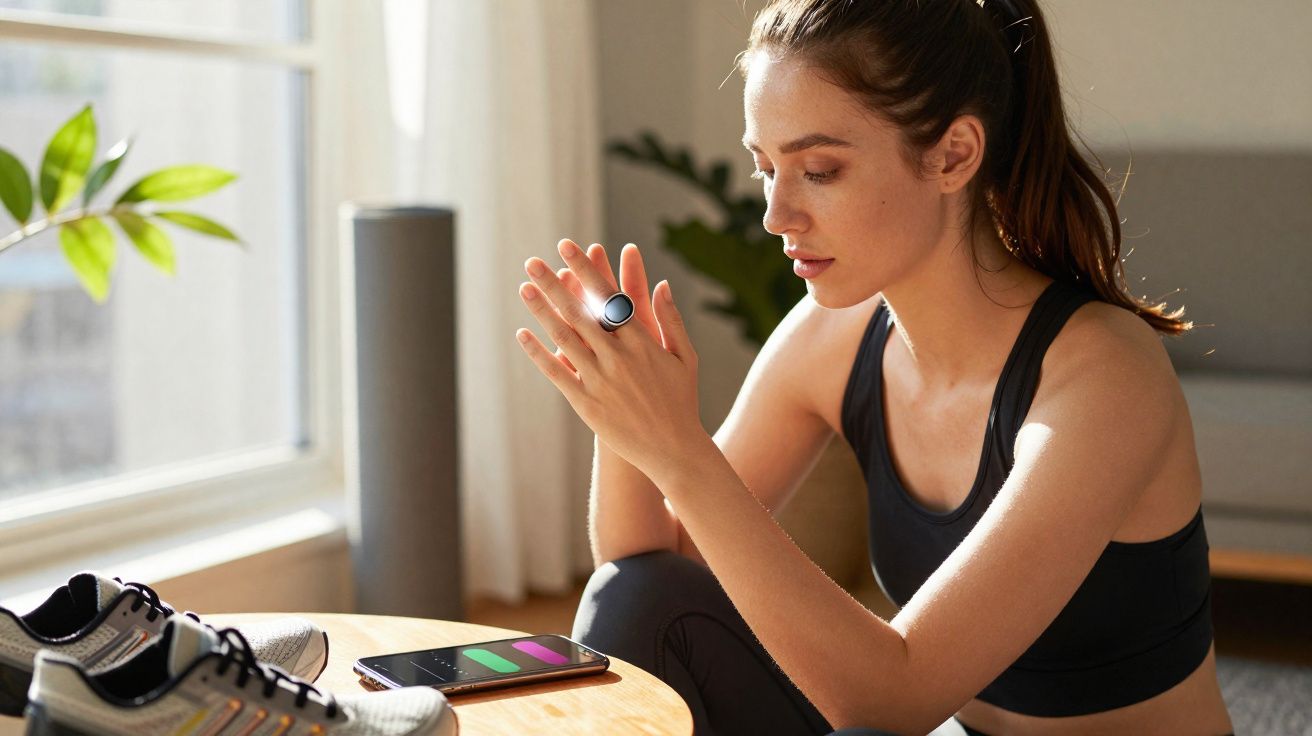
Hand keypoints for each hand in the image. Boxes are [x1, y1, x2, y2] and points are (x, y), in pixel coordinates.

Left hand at [516, 238, 703, 481]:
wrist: (673, 450)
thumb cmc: (682, 401)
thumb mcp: (684, 357)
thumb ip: (671, 319)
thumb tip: (662, 284)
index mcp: (642, 342)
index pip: (608, 296)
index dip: (587, 268)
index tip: (568, 247)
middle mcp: (618, 357)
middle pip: (580, 312)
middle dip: (555, 284)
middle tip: (532, 262)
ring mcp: (600, 380)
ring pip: (565, 339)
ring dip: (542, 312)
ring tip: (524, 288)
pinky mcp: (586, 404)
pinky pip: (557, 373)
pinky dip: (539, 353)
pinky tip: (523, 334)